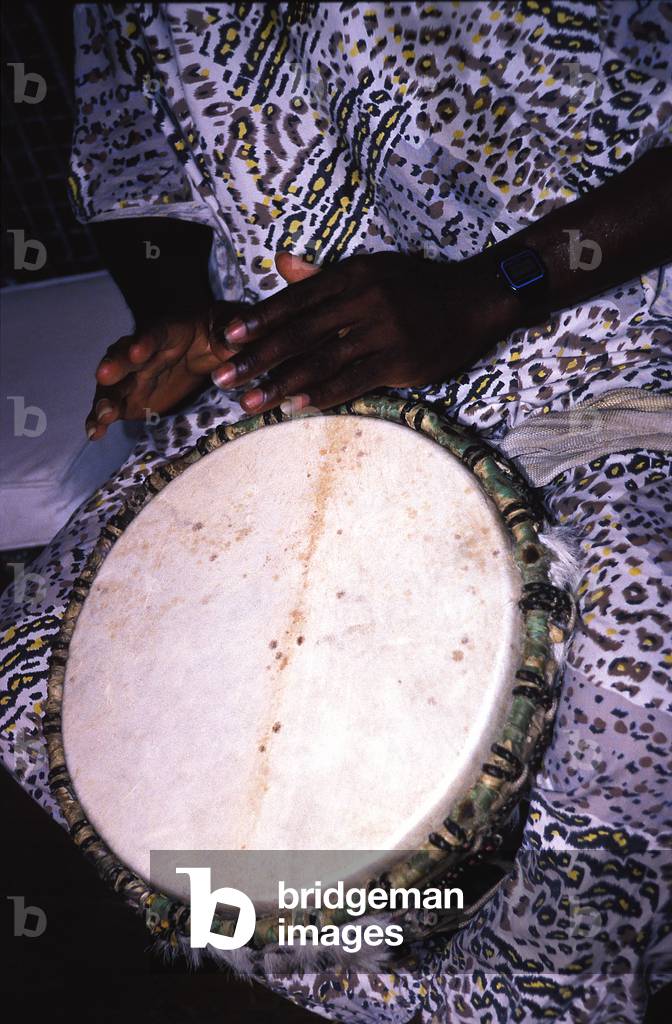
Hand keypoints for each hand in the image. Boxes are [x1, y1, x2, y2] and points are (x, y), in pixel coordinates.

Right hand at [86, 303, 243, 439]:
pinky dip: (100, 420)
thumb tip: (233, 336)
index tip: (138, 352)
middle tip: (104, 376)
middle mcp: (142, 350)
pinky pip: (112, 407)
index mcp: (168, 330)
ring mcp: (132, 375)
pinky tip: (94, 433)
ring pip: (113, 385)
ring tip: (102, 417)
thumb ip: (230, 331)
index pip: (155, 333)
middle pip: (124, 357)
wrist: (203, 345)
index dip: (146, 341)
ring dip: (105, 399)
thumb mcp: (229, 327)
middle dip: (114, 366)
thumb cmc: (216, 333)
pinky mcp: (128, 398)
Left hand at [211, 251, 517, 413]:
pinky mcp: (401, 360)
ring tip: (249, 403)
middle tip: (224, 378)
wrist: (475, 299)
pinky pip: (354, 381)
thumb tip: (279, 262)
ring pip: (321, 360)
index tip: (228, 338)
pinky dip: (323, 394)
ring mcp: (384, 331)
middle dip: (257, 358)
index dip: (259, 320)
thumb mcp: (371, 269)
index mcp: (353, 274)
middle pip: (300, 333)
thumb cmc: (417, 284)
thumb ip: (321, 274)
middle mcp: (364, 300)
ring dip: (280, 384)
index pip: (296, 299)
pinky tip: (295, 406)